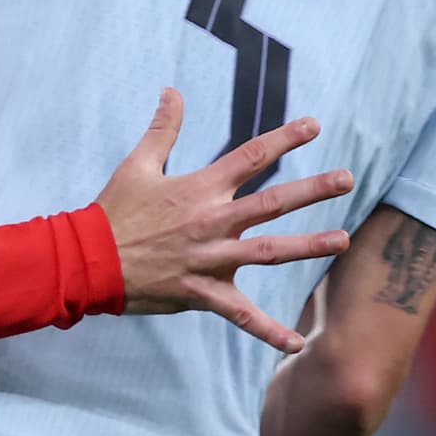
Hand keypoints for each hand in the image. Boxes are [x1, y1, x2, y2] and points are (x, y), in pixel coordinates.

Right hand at [95, 90, 355, 352]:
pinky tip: (296, 343)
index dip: (284, 139)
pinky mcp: (202, 293)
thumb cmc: (112, 212)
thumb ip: (163, 129)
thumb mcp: (137, 165)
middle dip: (313, 189)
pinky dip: (268, 331)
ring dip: (309, 246)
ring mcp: (210, 259)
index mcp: (199, 189)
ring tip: (343, 240)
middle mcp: (212, 222)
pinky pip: (241, 315)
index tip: (314, 127)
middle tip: (347, 179)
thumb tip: (172, 91)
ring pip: (269, 252)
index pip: (250, 156)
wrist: (87, 261)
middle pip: (272, 202)